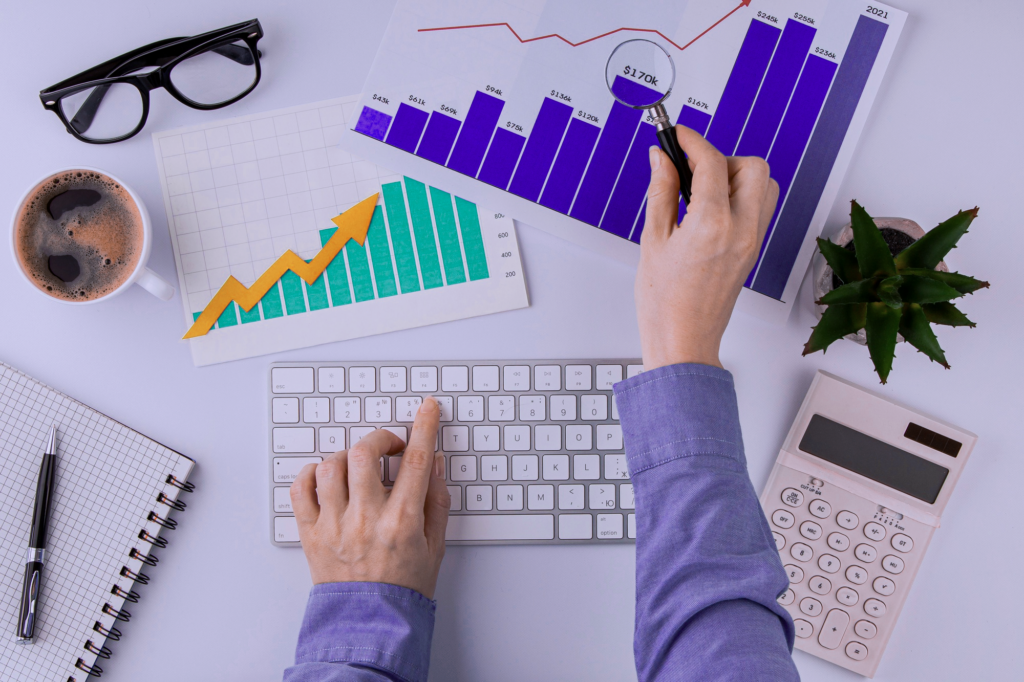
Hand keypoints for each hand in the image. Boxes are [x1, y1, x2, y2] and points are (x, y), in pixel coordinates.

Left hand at [290, 397, 448, 597]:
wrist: (371, 622)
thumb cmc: (403, 586)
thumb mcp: (435, 545)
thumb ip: (436, 500)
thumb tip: (433, 462)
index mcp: (401, 522)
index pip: (414, 461)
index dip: (423, 427)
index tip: (427, 410)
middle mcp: (366, 520)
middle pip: (365, 453)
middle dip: (380, 438)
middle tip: (389, 445)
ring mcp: (334, 525)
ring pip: (332, 466)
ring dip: (348, 457)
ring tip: (358, 467)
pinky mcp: (311, 533)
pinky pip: (301, 489)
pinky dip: (312, 474)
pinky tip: (328, 479)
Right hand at [636, 126, 778, 369]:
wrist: (683, 341)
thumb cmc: (665, 303)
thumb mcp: (653, 240)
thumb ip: (661, 192)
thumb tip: (662, 159)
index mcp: (712, 225)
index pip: (712, 163)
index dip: (693, 141)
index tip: (678, 136)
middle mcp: (741, 230)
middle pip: (752, 166)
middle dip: (721, 158)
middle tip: (691, 169)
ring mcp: (753, 240)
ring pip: (764, 184)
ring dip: (736, 176)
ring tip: (703, 191)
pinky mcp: (754, 250)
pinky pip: (760, 207)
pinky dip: (741, 196)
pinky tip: (712, 209)